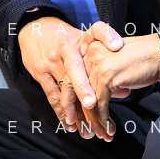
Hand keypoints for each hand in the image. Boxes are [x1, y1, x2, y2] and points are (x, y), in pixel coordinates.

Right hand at [18, 16, 123, 139]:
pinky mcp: (41, 74)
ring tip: (86, 128)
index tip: (115, 50)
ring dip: (74, 110)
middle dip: (83, 88)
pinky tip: (71, 124)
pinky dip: (61, 111)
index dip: (104, 40)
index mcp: (80, 40)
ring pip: (63, 88)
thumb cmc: (69, 37)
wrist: (35, 30)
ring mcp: (51, 63)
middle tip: (92, 104)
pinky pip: (52, 96)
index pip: (95, 34)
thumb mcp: (88, 39)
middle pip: (75, 70)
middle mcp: (65, 50)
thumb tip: (125, 90)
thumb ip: (109, 64)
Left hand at [82, 32, 159, 134]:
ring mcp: (98, 66)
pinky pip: (100, 104)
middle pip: (79, 92)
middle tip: (90, 132)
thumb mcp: (116, 66)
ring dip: (96, 122)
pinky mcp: (107, 77)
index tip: (83, 119)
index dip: (78, 103)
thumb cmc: (144, 60)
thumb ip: (102, 78)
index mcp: (90, 49)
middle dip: (85, 116)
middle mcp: (90, 55)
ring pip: (89, 101)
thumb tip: (95, 102)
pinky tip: (110, 129)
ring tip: (104, 135)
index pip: (76, 81)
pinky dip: (104, 120)